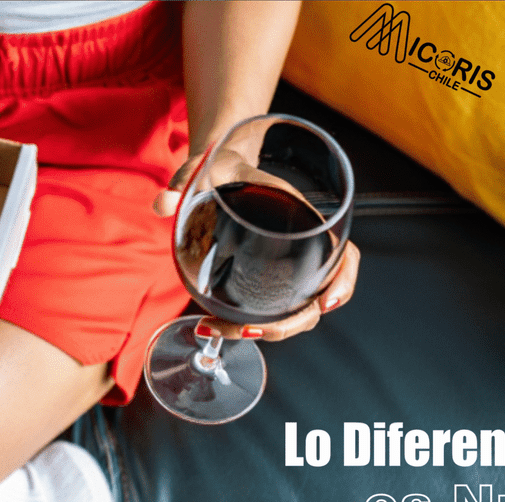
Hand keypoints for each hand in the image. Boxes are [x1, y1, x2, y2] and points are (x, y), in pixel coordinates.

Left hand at [156, 149, 361, 341]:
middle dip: (284, 323)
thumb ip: (181, 185)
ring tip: (217, 328)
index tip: (324, 303)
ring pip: (293, 311)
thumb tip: (162, 203)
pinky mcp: (268, 275)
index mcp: (300, 217)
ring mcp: (287, 264)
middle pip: (314, 299)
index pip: (342, 255)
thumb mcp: (202, 172)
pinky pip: (275, 307)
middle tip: (241, 328)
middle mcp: (302, 246)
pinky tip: (224, 327)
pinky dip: (257, 323)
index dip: (343, 281)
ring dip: (265, 329)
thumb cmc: (220, 169)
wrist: (216, 171)